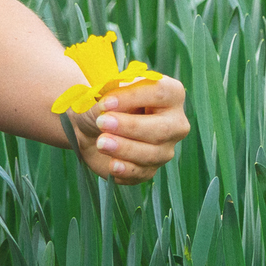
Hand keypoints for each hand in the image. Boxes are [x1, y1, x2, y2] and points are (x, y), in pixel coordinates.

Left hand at [66, 75, 189, 185]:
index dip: (133, 97)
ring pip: (152, 154)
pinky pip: (143, 173)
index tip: (105, 103)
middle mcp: (174, 122)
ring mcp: (165, 148)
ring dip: (125, 148)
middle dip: (131, 126)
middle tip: (102, 122)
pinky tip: (112, 164)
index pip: (160, 92)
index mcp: (170, 94)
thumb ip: (109, 95)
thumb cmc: (103, 105)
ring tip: (101, 143)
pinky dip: (126, 169)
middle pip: (162, 128)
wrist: (90, 131)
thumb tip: (110, 106)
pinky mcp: (151, 169)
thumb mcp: (104, 92)